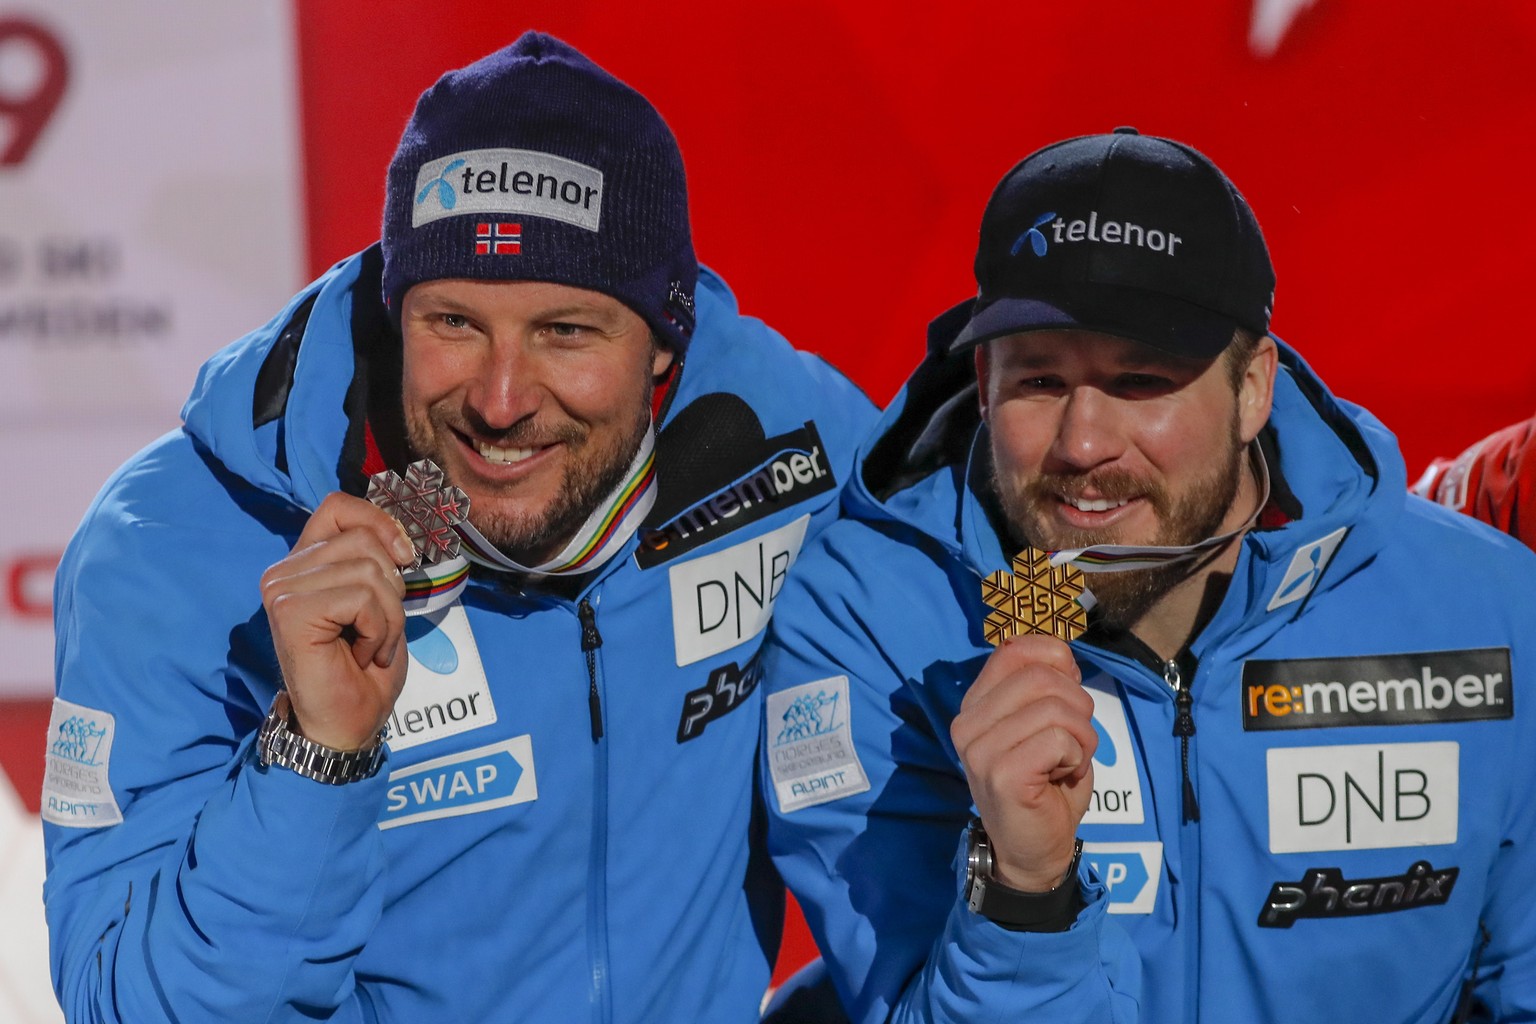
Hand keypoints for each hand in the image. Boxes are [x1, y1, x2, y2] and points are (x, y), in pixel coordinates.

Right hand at [261, 493, 416, 749]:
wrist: (348, 724)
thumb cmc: (364, 669)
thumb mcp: (381, 601)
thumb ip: (376, 560)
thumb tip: (398, 537)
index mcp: (305, 562)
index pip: (339, 506)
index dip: (379, 522)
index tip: (404, 557)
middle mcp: (284, 570)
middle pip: (365, 540)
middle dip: (392, 589)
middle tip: (378, 630)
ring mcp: (281, 589)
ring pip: (368, 570)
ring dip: (388, 616)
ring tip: (370, 645)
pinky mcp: (289, 610)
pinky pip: (361, 597)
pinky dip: (378, 629)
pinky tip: (360, 654)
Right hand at [951, 634, 1096, 890]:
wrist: (1033, 850)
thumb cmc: (1045, 785)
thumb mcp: (1047, 724)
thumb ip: (1048, 686)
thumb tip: (1063, 654)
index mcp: (975, 703)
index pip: (1015, 650)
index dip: (1055, 659)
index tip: (1068, 691)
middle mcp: (968, 722)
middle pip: (1041, 676)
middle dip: (1077, 705)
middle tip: (1075, 739)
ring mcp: (980, 749)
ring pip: (1055, 708)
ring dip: (1081, 735)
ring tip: (1069, 760)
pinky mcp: (1001, 774)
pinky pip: (1059, 739)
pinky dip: (1077, 756)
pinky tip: (1063, 775)